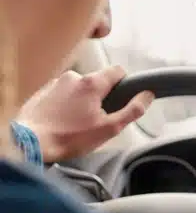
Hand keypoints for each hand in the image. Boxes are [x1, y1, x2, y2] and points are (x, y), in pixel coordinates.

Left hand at [15, 65, 153, 161]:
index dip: (125, 84)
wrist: (31, 142)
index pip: (118, 71)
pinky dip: (66, 104)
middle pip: (98, 81)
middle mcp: (74, 77)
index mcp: (92, 83)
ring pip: (80, 87)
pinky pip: (63, 93)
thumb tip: (148, 95)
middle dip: (102, 97)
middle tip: (97, 119)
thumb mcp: (110, 128)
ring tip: (76, 123)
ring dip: (83, 101)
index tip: (122, 100)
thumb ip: (133, 110)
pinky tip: (63, 121)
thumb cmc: (69, 138)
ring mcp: (56, 82)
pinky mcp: (43, 91)